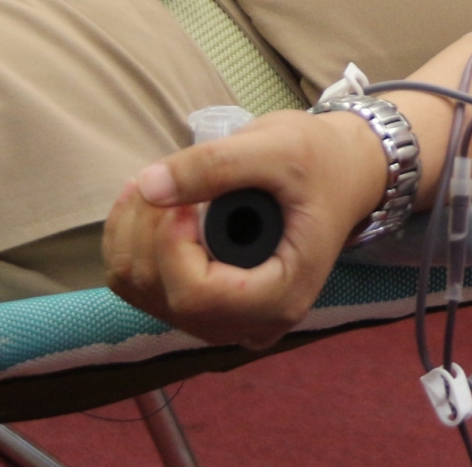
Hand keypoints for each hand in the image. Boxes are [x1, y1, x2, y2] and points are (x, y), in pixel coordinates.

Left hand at [103, 109, 384, 348]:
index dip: (172, 246)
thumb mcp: (279, 148)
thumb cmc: (321, 161)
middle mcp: (252, 323)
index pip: (198, 296)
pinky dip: (130, 241)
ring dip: (132, 233)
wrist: (342, 174)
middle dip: (148, 232)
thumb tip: (148, 186)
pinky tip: (148, 202)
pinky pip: (140, 286)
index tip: (183, 198)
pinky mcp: (205, 305)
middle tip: (168, 176)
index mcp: (283, 296)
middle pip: (164, 296)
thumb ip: (216, 164)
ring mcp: (225, 320)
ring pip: (142, 292)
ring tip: (156, 183)